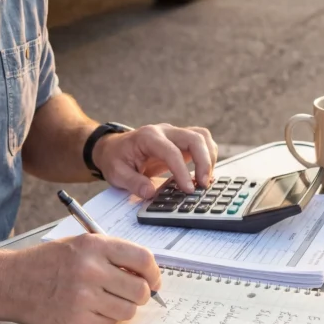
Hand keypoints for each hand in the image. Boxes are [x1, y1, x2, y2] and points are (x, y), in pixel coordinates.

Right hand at [8, 235, 161, 323]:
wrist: (12, 282)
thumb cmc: (48, 262)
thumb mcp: (79, 244)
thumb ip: (111, 254)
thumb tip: (146, 273)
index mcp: (95, 246)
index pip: (143, 259)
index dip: (154, 273)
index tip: (154, 280)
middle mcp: (91, 270)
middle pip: (140, 290)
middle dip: (142, 295)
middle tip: (133, 294)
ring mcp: (84, 297)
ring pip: (128, 311)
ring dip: (124, 308)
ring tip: (109, 301)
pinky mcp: (77, 320)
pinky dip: (106, 319)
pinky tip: (91, 309)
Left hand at [92, 123, 217, 198]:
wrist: (114, 148)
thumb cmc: (115, 158)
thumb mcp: (116, 173)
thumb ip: (133, 182)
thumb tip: (151, 193)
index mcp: (148, 137)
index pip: (172, 151)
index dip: (182, 171)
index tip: (188, 189)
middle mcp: (164, 131)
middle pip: (194, 138)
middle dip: (204, 161)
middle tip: (203, 185)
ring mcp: (174, 134)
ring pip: (202, 137)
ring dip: (209, 157)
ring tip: (205, 180)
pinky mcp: (181, 142)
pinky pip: (201, 143)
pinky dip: (208, 156)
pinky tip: (203, 175)